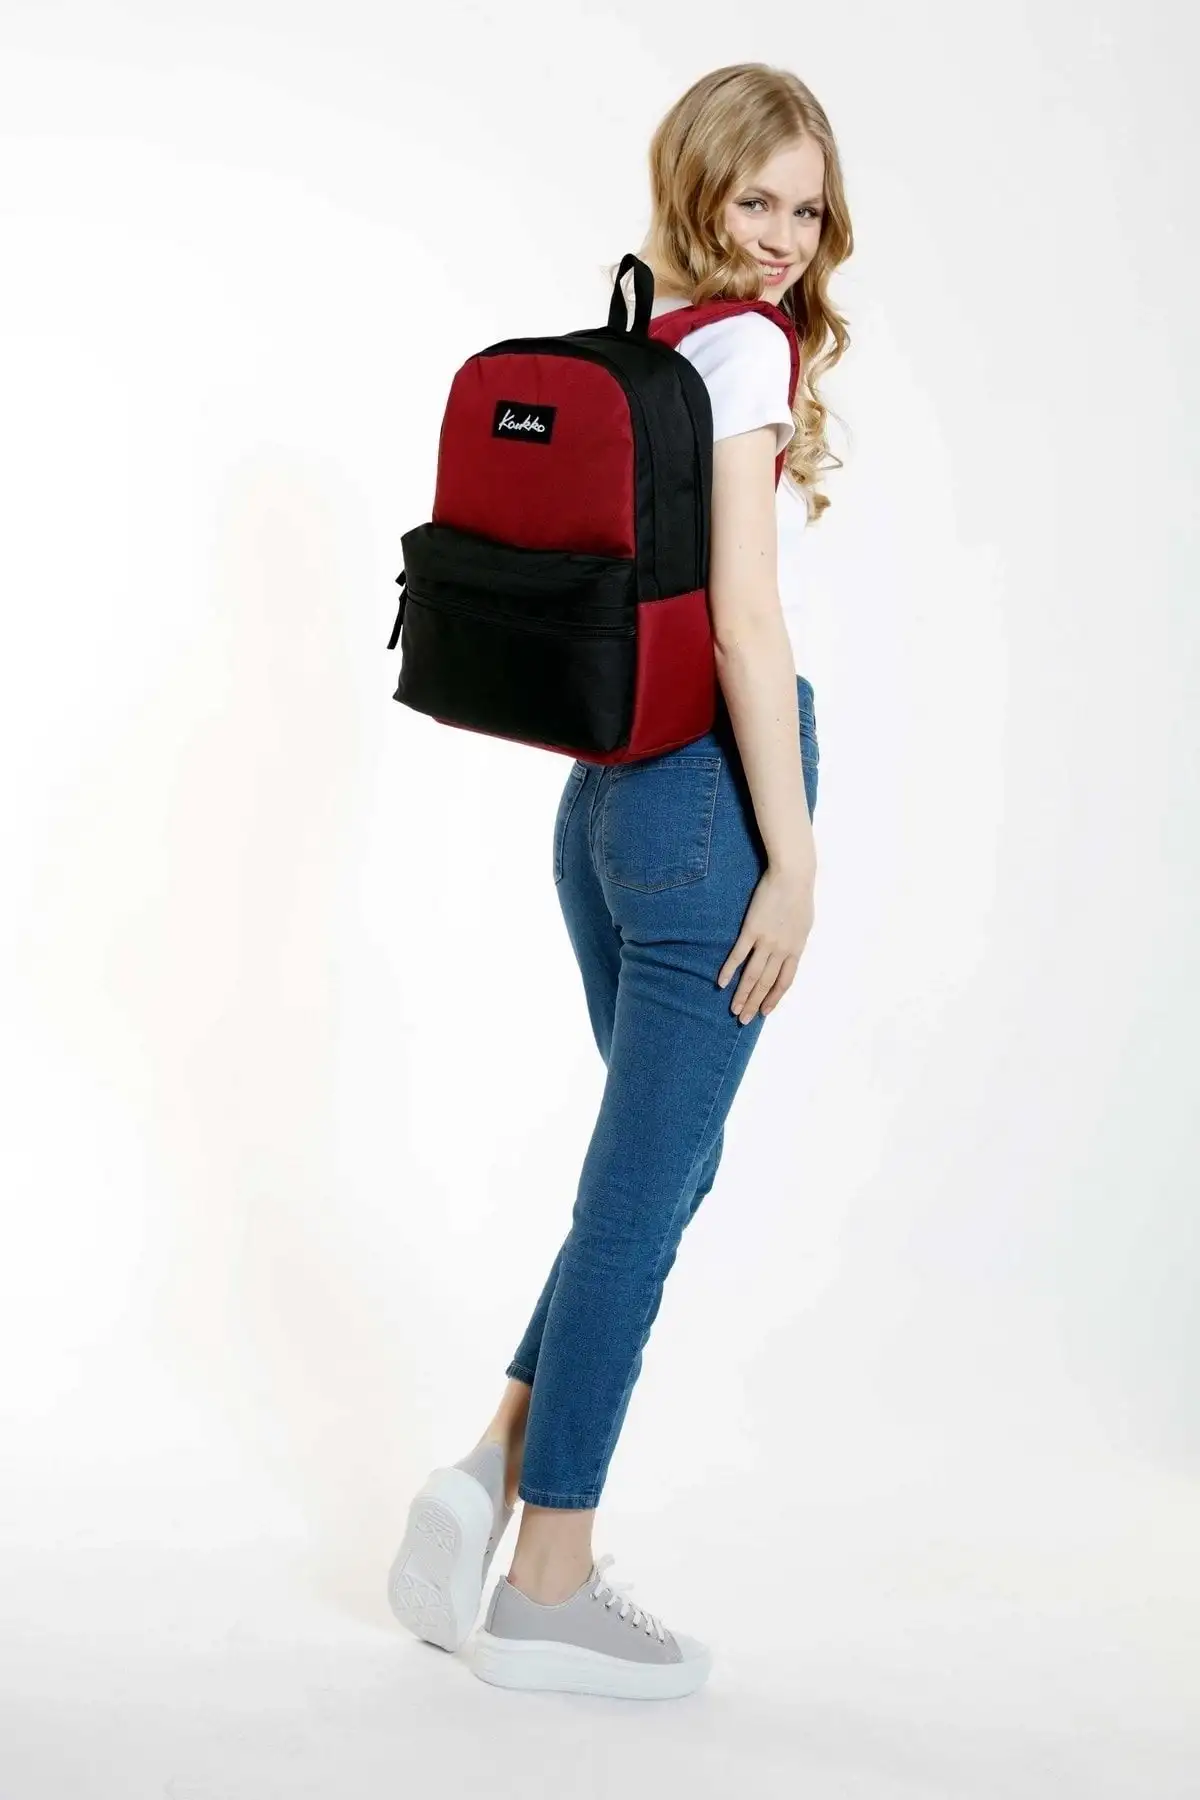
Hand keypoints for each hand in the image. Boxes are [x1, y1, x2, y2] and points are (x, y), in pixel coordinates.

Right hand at [716, 859, 815, 1022]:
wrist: (792, 876)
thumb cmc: (799, 896)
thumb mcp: (804, 925)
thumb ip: (795, 942)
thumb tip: (790, 953)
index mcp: (796, 949)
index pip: (784, 982)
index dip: (773, 998)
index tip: (764, 1012)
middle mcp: (781, 950)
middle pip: (766, 983)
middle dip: (754, 1003)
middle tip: (743, 1019)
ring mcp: (766, 941)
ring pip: (753, 975)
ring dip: (742, 994)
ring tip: (733, 1009)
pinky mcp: (751, 930)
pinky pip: (738, 955)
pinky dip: (730, 970)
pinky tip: (721, 982)